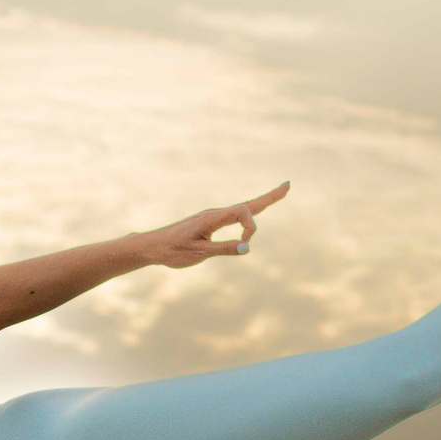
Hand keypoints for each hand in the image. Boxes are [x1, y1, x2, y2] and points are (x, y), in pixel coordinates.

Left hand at [137, 181, 290, 269]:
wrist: (152, 246)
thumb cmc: (172, 250)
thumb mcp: (198, 253)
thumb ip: (223, 250)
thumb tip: (248, 248)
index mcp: (212, 218)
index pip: (242, 212)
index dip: (251, 227)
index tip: (245, 244)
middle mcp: (215, 214)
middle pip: (248, 204)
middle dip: (269, 197)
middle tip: (288, 185)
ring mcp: (214, 218)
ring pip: (243, 209)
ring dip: (262, 202)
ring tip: (279, 193)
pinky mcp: (211, 224)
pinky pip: (234, 216)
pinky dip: (249, 212)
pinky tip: (252, 214)